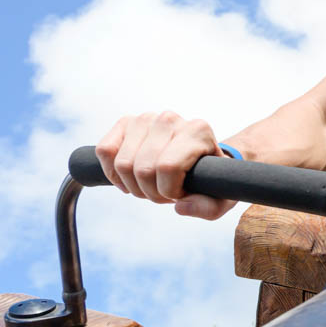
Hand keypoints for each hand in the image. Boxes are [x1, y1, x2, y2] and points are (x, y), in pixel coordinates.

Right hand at [95, 112, 236, 219]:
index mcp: (198, 131)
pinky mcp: (126, 123)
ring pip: (122, 164)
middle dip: (150, 193)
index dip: (169, 191)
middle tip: (163, 194)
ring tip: (150, 185)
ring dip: (132, 186)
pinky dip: (113, 173)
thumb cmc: (209, 179)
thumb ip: (207, 207)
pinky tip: (130, 178)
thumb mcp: (220, 198)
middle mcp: (170, 119)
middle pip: (142, 169)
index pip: (167, 167)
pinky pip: (105, 150)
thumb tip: (180, 207)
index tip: (180, 194)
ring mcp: (146, 119)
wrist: (199, 158)